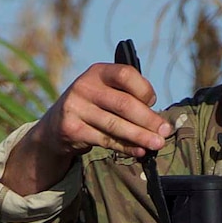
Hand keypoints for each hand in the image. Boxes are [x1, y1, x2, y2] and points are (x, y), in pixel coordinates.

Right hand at [1, 62, 172, 196]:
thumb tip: (159, 121)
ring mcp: (75, 107)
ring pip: (115, 125)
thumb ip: (128, 98)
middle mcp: (84, 86)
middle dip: (148, 120)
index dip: (144, 89)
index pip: (126, 74)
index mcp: (98, 71)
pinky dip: (125, 147)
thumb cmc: (93, 107)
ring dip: (140, 136)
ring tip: (157, 144)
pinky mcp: (71, 129)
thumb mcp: (106, 93)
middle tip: (165, 132)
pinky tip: (139, 151)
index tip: (154, 103)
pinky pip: (105, 140)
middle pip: (124, 104)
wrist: (56, 126)